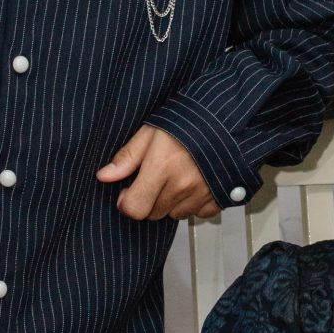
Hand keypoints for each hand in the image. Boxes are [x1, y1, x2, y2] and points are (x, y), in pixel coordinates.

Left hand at [97, 125, 220, 221]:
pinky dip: (193, 204)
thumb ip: (128, 157)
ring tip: (177, 177)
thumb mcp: (152, 131)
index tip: (128, 191)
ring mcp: (201, 194)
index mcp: (161, 167)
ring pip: (174, 214)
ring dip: (171, 202)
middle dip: (149, 200)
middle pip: (153, 213)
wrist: (229, 118)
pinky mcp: (218, 198)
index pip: (135, 208)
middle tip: (155, 178)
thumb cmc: (190, 119)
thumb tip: (104, 176)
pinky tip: (195, 183)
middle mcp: (181, 185)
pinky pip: (198, 213)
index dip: (127, 202)